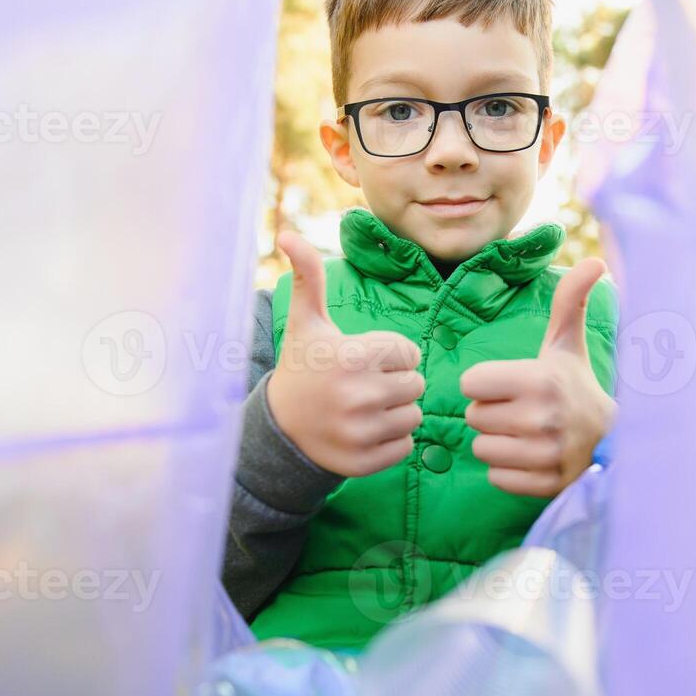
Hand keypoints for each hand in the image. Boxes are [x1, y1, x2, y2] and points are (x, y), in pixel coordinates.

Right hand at [266, 231, 425, 476]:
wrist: (280, 428)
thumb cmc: (303, 367)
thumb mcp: (306, 322)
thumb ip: (308, 276)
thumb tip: (288, 234)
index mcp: (352, 357)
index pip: (409, 353)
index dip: (390, 355)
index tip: (363, 360)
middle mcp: (358, 396)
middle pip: (416, 385)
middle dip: (395, 383)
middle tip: (364, 385)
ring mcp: (361, 432)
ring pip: (414, 416)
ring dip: (396, 412)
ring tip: (364, 408)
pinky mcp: (365, 462)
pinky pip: (406, 446)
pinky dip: (391, 440)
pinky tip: (364, 431)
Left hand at [460, 258, 616, 497]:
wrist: (615, 440)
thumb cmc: (577, 385)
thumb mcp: (568, 344)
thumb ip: (569, 301)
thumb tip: (596, 261)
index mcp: (540, 379)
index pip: (471, 384)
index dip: (486, 384)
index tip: (511, 385)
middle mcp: (542, 418)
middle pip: (473, 417)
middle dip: (492, 413)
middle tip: (522, 411)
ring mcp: (546, 455)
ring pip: (482, 450)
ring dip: (498, 443)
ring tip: (526, 435)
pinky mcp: (546, 485)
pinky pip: (497, 478)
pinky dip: (509, 472)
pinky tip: (532, 457)